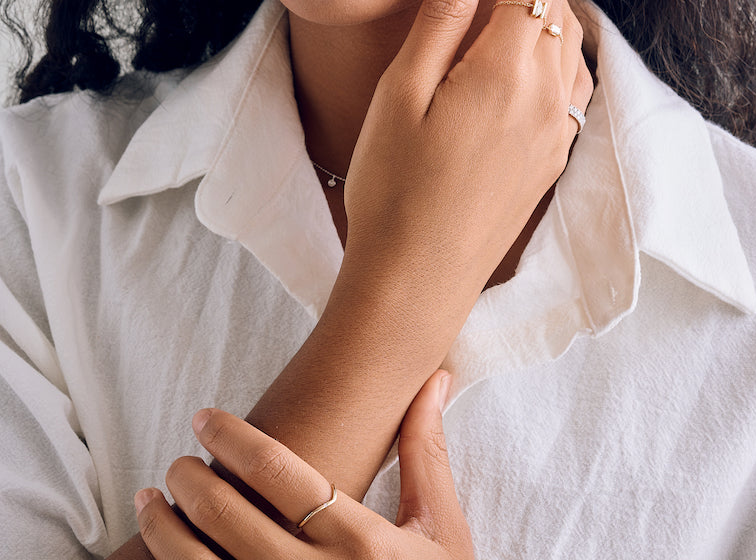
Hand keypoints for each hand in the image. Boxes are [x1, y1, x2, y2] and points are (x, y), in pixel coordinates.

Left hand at [135, 371, 474, 559]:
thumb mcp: (441, 531)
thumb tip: (435, 378)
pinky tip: (160, 553)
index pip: (280, 473)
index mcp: (362, 543)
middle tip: (178, 461)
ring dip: (164, 531)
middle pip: (231, 518)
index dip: (233, 438)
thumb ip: (426, 455)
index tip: (205, 418)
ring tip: (150, 502)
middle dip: (193, 481)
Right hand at [340, 0, 591, 316]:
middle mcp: (546, 97)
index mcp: (507, 73)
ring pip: (569, 45)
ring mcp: (554, 132)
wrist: (415, 283)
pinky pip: (570, 82)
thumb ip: (443, 17)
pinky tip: (534, 47)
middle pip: (557, 7)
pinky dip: (558, 46)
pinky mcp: (550, 159)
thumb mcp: (404, 92)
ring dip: (552, 3)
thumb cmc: (392, 187)